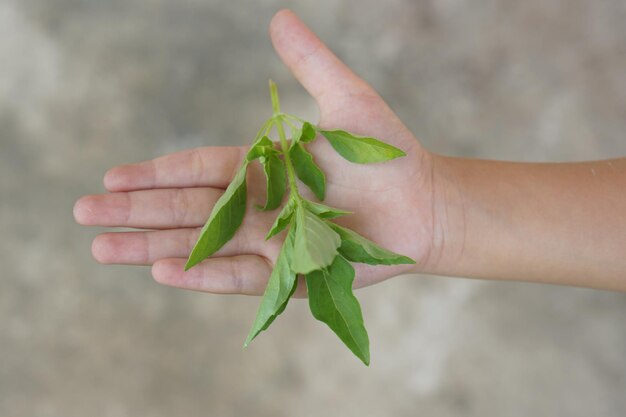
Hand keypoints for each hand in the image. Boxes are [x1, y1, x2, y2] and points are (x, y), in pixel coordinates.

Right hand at [73, 10, 435, 295]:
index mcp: (265, 168)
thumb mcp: (348, 101)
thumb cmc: (391, 154)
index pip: (198, 170)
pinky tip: (164, 270)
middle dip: (135, 210)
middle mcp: (260, 207)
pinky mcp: (292, 275)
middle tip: (84, 212)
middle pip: (186, 209)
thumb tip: (278, 16)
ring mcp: (272, 243)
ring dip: (152, 246)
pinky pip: (241, 275)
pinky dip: (204, 274)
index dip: (155, 172)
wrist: (428, 204)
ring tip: (102, 248)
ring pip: (202, 245)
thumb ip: (311, 64)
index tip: (113, 173)